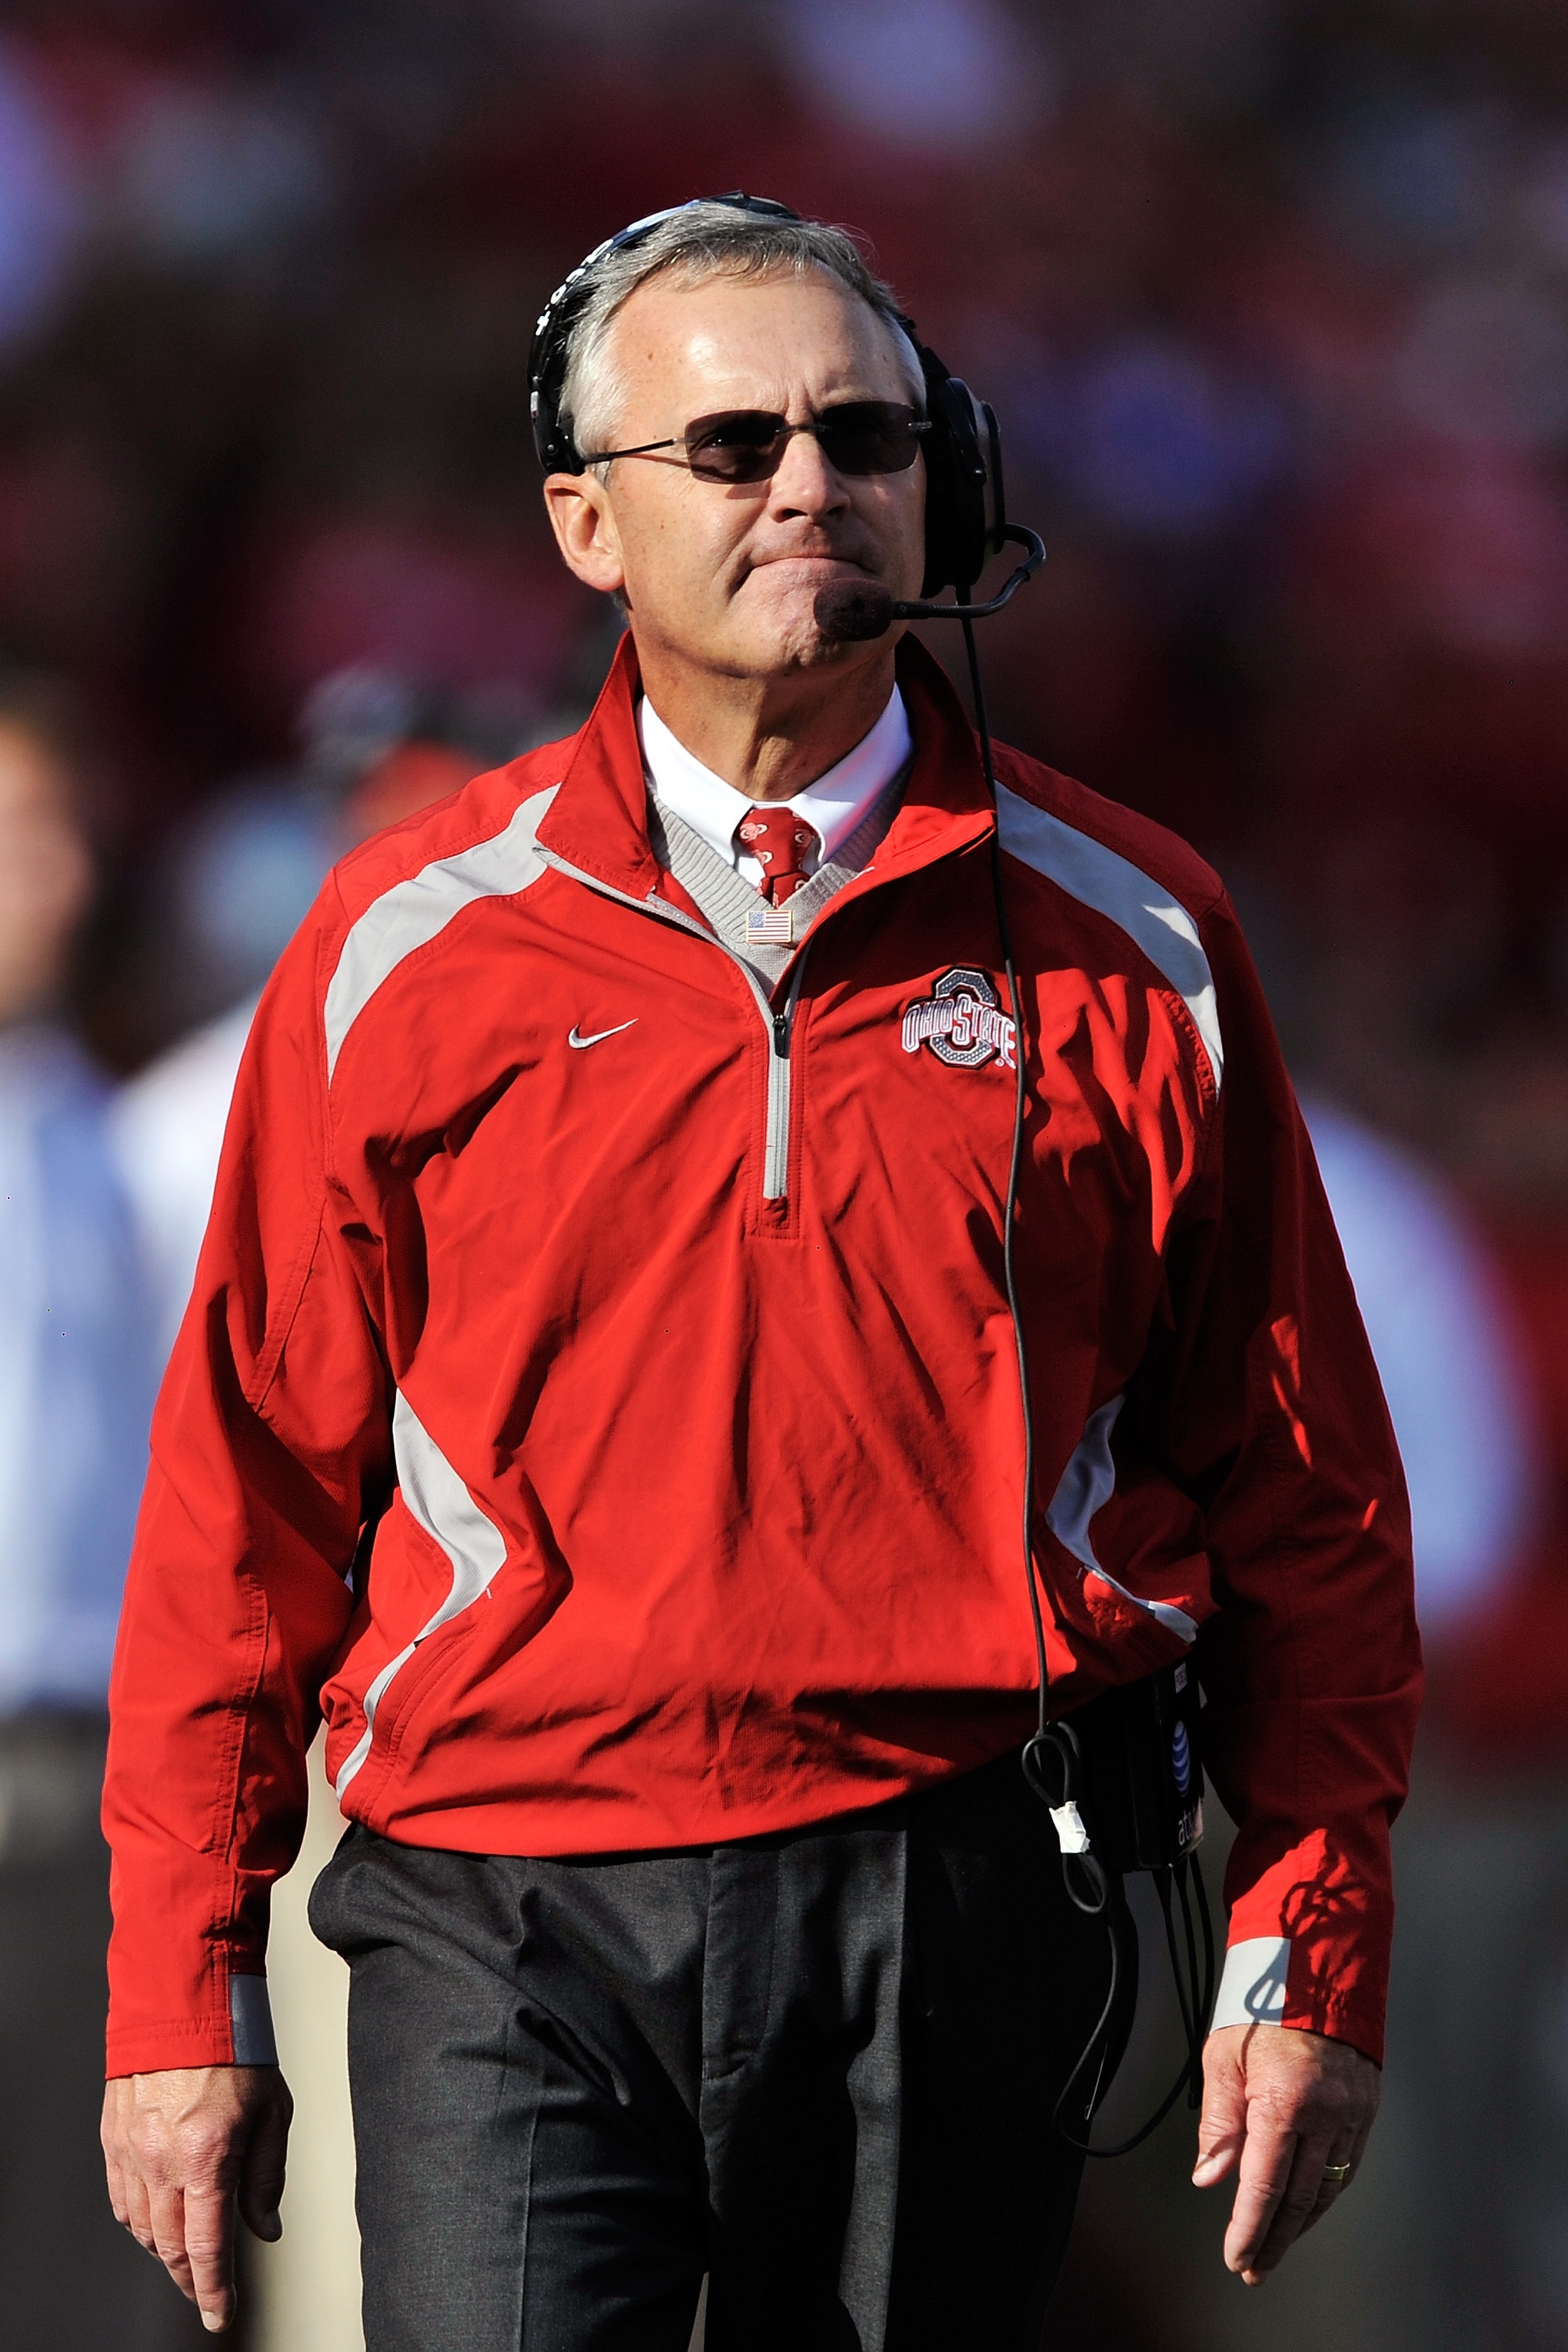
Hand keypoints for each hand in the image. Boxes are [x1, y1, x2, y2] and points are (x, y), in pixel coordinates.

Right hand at [101, 2065, 292, 2332]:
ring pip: (142, 2228)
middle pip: (170, 2246)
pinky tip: (155, 2220)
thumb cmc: (234, 2049)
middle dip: (189, 2278)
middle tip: (205, 2293)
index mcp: (206, 2157)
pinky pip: (121, 2199)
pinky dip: (139, 2221)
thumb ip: (267, 2176)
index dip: (213, 2290)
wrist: (182, 2003)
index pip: (207, 2246)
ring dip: (165, 2250)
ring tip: (186, 2253)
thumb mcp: (272, 2111)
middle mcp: (162, 2162)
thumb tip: (266, 2227)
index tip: (218, 2314)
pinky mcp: (113, 2139)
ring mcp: (131, 2152)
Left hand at [1192, 2022, 1377, 2283]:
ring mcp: (1350, 2114)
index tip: (1237, 2256)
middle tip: (1254, 2266)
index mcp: (1284, 2101)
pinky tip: (1308, 2208)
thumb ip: (1219, 2124)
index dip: (1250, 2229)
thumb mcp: (1223, 2059)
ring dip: (1300, 2225)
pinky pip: (1346, 2167)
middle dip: (1274, 2239)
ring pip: (1326, 2189)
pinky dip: (1325, 2194)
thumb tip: (1210, 2177)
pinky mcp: (1365, 2110)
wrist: (1316, 1970)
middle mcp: (1324, 2114)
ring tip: (1276, 2246)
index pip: (1265, 2185)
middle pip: (1299, 2198)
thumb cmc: (1264, 2006)